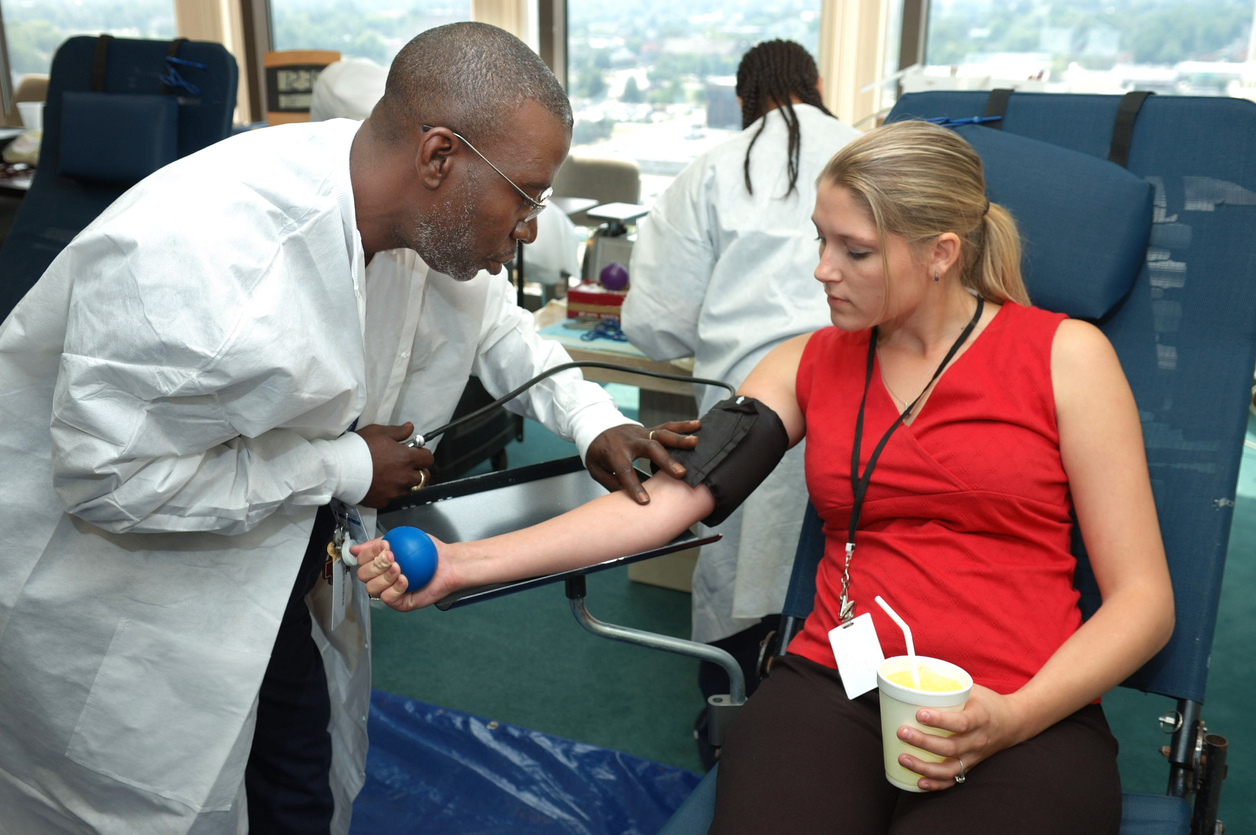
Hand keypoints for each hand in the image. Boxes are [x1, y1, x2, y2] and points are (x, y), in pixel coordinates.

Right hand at [352, 534, 459, 611]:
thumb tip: (355, 550)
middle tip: (392, 556)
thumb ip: (377, 544)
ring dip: (385, 576)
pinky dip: (395, 588)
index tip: (385, 546)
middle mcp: (381, 579)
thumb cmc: (427, 551)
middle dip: (376, 565)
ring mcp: (390, 592)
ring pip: (373, 588)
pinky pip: (389, 598)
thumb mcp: (401, 538)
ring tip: (399, 567)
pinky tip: (405, 580)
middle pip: (363, 576)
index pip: (361, 561)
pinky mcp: (401, 603)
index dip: (370, 553)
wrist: (448, 563)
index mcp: (378, 564)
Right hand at [354, 422, 434, 507]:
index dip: (423, 455)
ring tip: (391, 475)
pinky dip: (390, 492)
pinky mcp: (384, 502)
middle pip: (423, 477)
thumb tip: (410, 428)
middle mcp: (404, 477)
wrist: (339, 468)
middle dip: (418, 471)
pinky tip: (379, 485)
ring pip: (409, 489)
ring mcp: (395, 492)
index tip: (415, 453)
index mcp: (406, 459)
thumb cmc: (358, 447)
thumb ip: (398, 432)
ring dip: (405, 483)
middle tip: (407, 466)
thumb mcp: (378, 432)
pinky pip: (393, 498)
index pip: (428, 459)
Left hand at [584, 420, 699, 503]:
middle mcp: (630, 440)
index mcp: (614, 452)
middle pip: (650, 449)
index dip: (635, 487)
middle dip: (666, 461)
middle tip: (681, 473)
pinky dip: (682, 426)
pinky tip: (697, 425)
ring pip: (662, 434)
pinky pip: (667, 426)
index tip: (645, 501)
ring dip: (680, 438)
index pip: (625, 471)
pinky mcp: (649, 429)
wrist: (595, 425)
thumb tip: (628, 500)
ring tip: (695, 443)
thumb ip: (611, 483)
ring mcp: (641, 432)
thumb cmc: (597, 451)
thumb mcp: (596, 469)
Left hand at [895, 684, 1024, 790]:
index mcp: (980, 718)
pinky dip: (936, 784)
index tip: (919, 714)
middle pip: (951, 747)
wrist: (1012, 723)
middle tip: (902, 732)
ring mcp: (974, 756)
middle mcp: (978, 740)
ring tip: (903, 758)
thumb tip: (915, 681)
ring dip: (924, 767)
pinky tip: (919, 782)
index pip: (961, 722)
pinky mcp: (970, 765)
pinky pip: (953, 779)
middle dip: (923, 742)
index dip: (940, 720)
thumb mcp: (972, 689)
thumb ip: (948, 687)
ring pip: (950, 768)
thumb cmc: (987, 703)